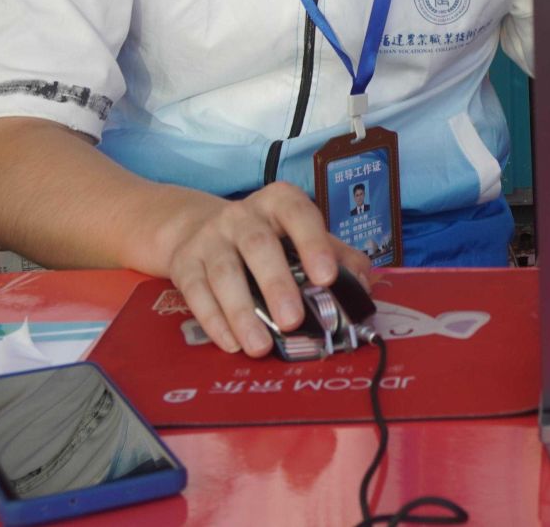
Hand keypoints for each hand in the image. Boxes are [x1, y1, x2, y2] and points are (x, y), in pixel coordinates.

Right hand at [150, 182, 375, 357]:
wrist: (197, 228)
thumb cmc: (266, 238)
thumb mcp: (301, 236)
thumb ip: (337, 255)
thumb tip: (365, 285)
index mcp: (279, 203)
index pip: (299, 215)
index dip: (313, 244)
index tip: (327, 278)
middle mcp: (242, 216)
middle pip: (258, 245)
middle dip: (276, 284)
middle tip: (293, 321)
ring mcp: (210, 239)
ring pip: (224, 273)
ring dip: (243, 313)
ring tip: (261, 346)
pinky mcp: (185, 264)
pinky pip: (197, 293)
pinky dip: (214, 321)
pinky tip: (232, 343)